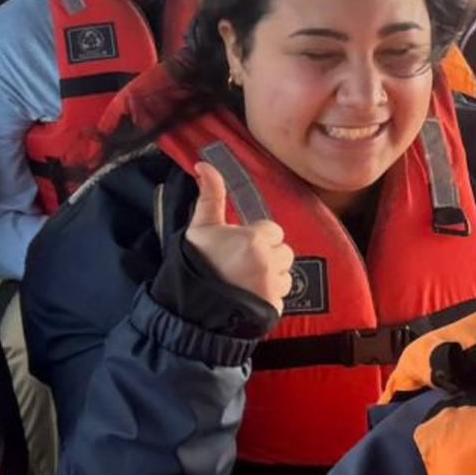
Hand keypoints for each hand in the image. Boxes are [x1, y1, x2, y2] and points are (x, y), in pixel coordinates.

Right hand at [184, 160, 293, 312]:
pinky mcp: (274, 306)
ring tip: (246, 282)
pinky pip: (282, 297)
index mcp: (253, 239)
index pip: (273, 230)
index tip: (240, 247)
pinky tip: (250, 297)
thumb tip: (205, 166)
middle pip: (283, 252)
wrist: (189, 308)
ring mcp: (272, 286)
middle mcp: (268, 261)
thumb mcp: (200, 228)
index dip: (257, 237)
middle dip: (268, 256)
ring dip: (271, 276)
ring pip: (286, 274)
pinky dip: (270, 297)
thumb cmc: (193, 266)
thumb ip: (210, 195)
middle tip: (242, 264)